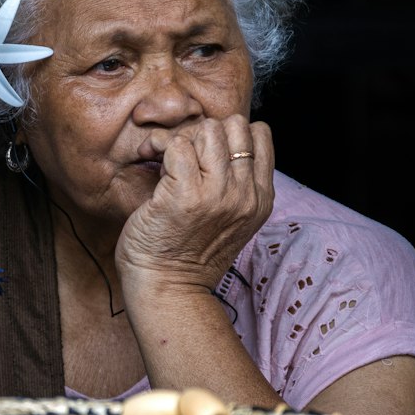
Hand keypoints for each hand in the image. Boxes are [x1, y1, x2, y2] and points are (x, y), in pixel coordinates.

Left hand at [115, 114, 273, 294]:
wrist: (168, 289)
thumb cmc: (190, 254)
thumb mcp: (233, 220)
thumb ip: (236, 185)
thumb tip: (219, 141)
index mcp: (260, 199)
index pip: (259, 134)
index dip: (230, 135)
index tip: (208, 155)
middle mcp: (244, 194)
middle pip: (233, 125)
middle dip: (205, 133)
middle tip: (184, 156)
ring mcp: (216, 194)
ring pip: (206, 130)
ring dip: (182, 139)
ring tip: (167, 161)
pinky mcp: (184, 195)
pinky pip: (176, 145)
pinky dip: (161, 148)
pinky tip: (154, 165)